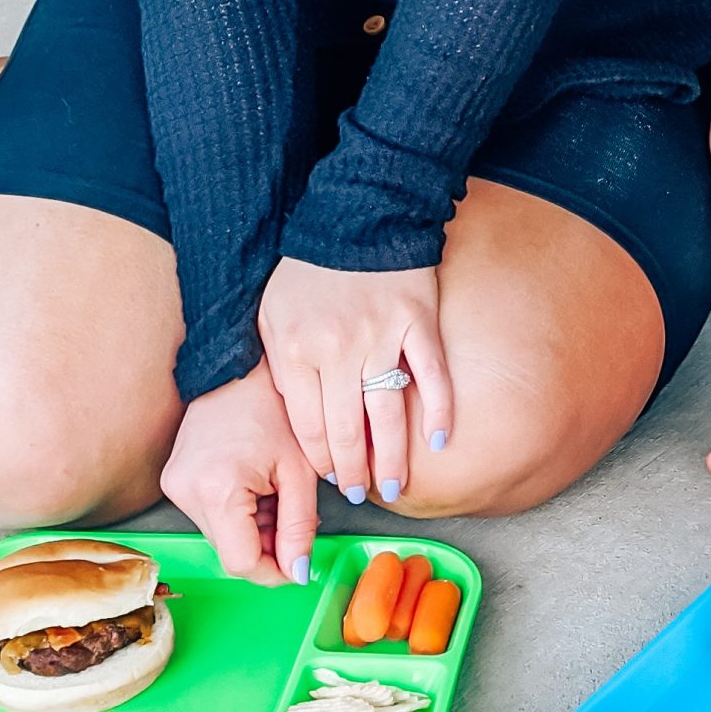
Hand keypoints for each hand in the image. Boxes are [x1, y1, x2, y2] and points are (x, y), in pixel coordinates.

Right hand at [160, 366, 317, 585]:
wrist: (239, 368)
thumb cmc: (275, 408)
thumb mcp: (300, 471)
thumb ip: (300, 528)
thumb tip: (298, 574)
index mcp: (218, 488)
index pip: (241, 561)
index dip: (274, 572)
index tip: (299, 567)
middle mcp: (186, 490)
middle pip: (230, 550)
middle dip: (268, 546)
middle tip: (294, 520)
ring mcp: (174, 485)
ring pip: (221, 536)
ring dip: (253, 529)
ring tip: (275, 493)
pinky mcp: (172, 480)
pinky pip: (210, 516)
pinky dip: (237, 513)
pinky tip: (256, 487)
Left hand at [258, 257, 453, 506]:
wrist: (355, 217)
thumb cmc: (307, 272)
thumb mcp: (271, 316)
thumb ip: (279, 367)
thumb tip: (291, 420)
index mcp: (295, 352)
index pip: (308, 427)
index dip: (320, 462)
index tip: (329, 478)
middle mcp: (337, 350)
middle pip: (348, 431)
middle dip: (354, 473)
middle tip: (360, 495)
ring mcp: (381, 336)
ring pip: (389, 414)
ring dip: (393, 459)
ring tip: (394, 488)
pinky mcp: (417, 321)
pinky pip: (433, 376)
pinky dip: (439, 411)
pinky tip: (439, 441)